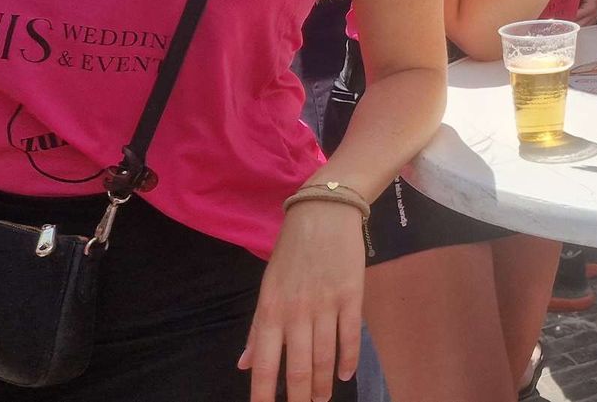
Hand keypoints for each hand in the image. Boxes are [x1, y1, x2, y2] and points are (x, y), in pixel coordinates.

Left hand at [241, 200, 364, 401]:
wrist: (324, 213)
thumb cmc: (291, 251)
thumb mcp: (268, 287)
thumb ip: (258, 328)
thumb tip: (245, 363)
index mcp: (271, 311)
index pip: (265, 365)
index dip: (264, 395)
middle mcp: (296, 313)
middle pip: (299, 368)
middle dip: (301, 397)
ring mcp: (325, 305)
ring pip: (325, 357)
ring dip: (324, 384)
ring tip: (323, 399)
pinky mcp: (351, 296)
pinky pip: (350, 335)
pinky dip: (349, 359)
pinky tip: (346, 374)